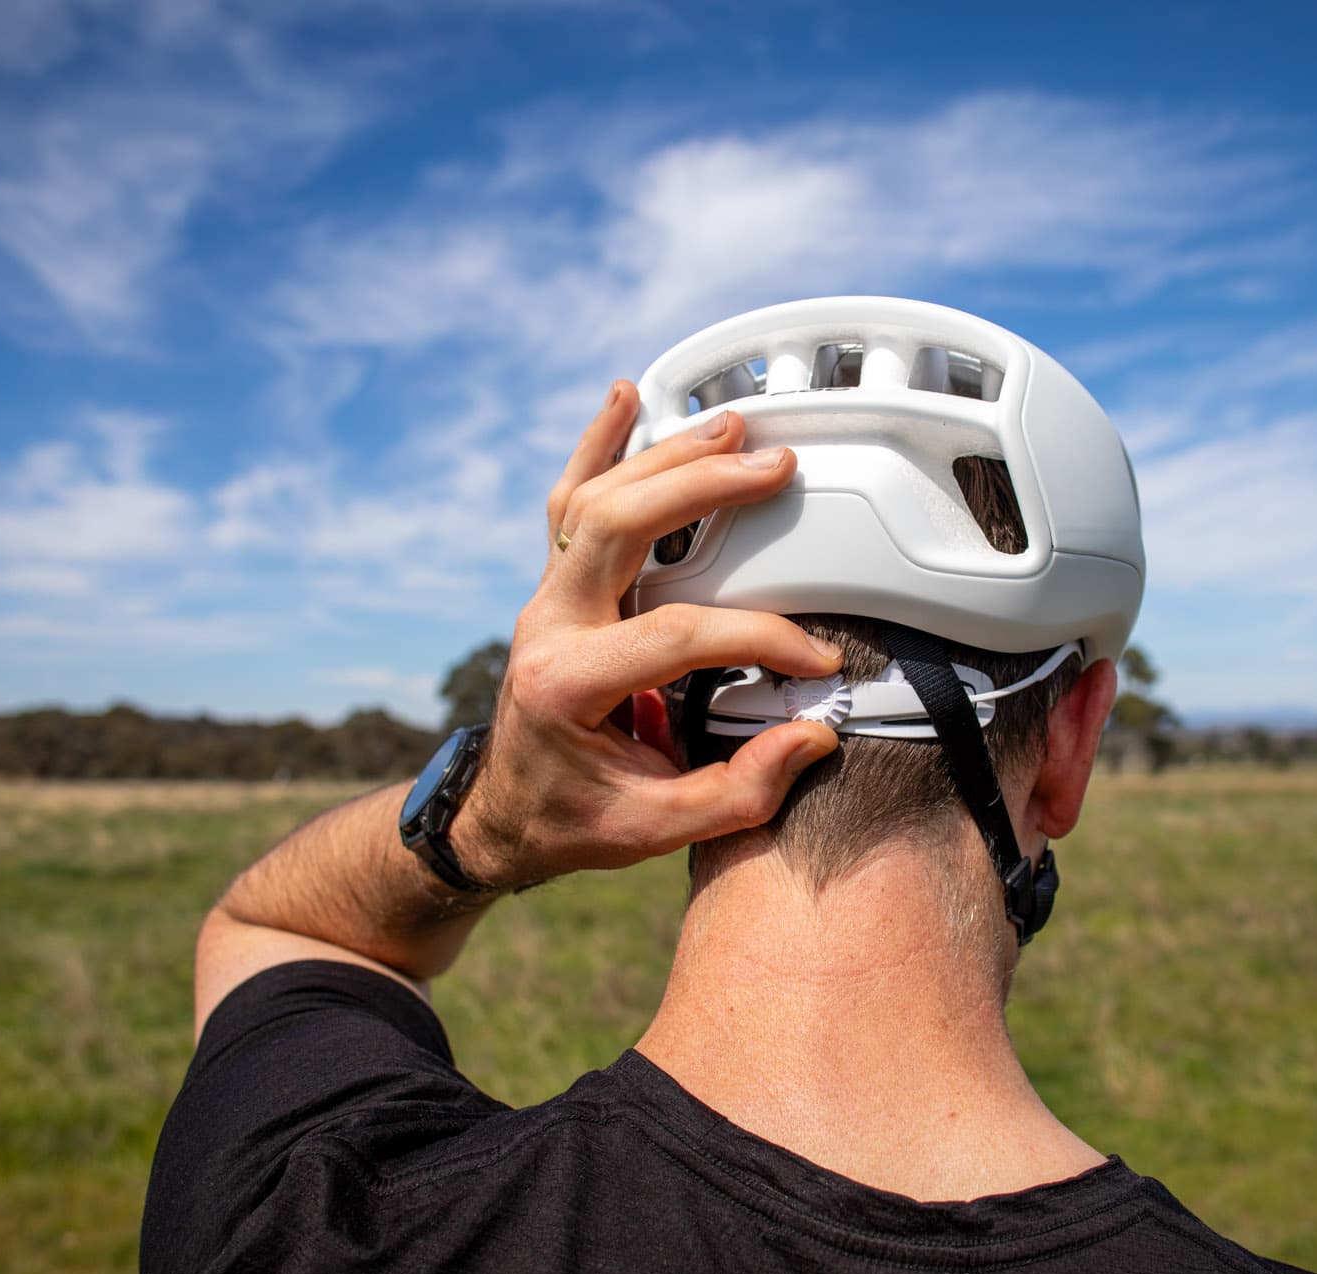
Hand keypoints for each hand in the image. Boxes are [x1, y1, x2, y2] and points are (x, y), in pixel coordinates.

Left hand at [454, 381, 842, 888]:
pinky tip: (625, 398)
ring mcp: (545, 599)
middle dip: (699, 489)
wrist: (500, 815)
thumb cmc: (571, 822)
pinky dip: (598, 446)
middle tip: (773, 468)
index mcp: (568, 685)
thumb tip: (813, 737)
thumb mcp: (652, 832)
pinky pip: (570, 501)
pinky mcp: (556, 586)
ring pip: (592, 499)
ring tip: (730, 425)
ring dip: (663, 455)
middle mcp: (547, 627)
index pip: (676, 635)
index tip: (816, 660)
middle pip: (617, 526)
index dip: (758, 637)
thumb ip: (738, 791)